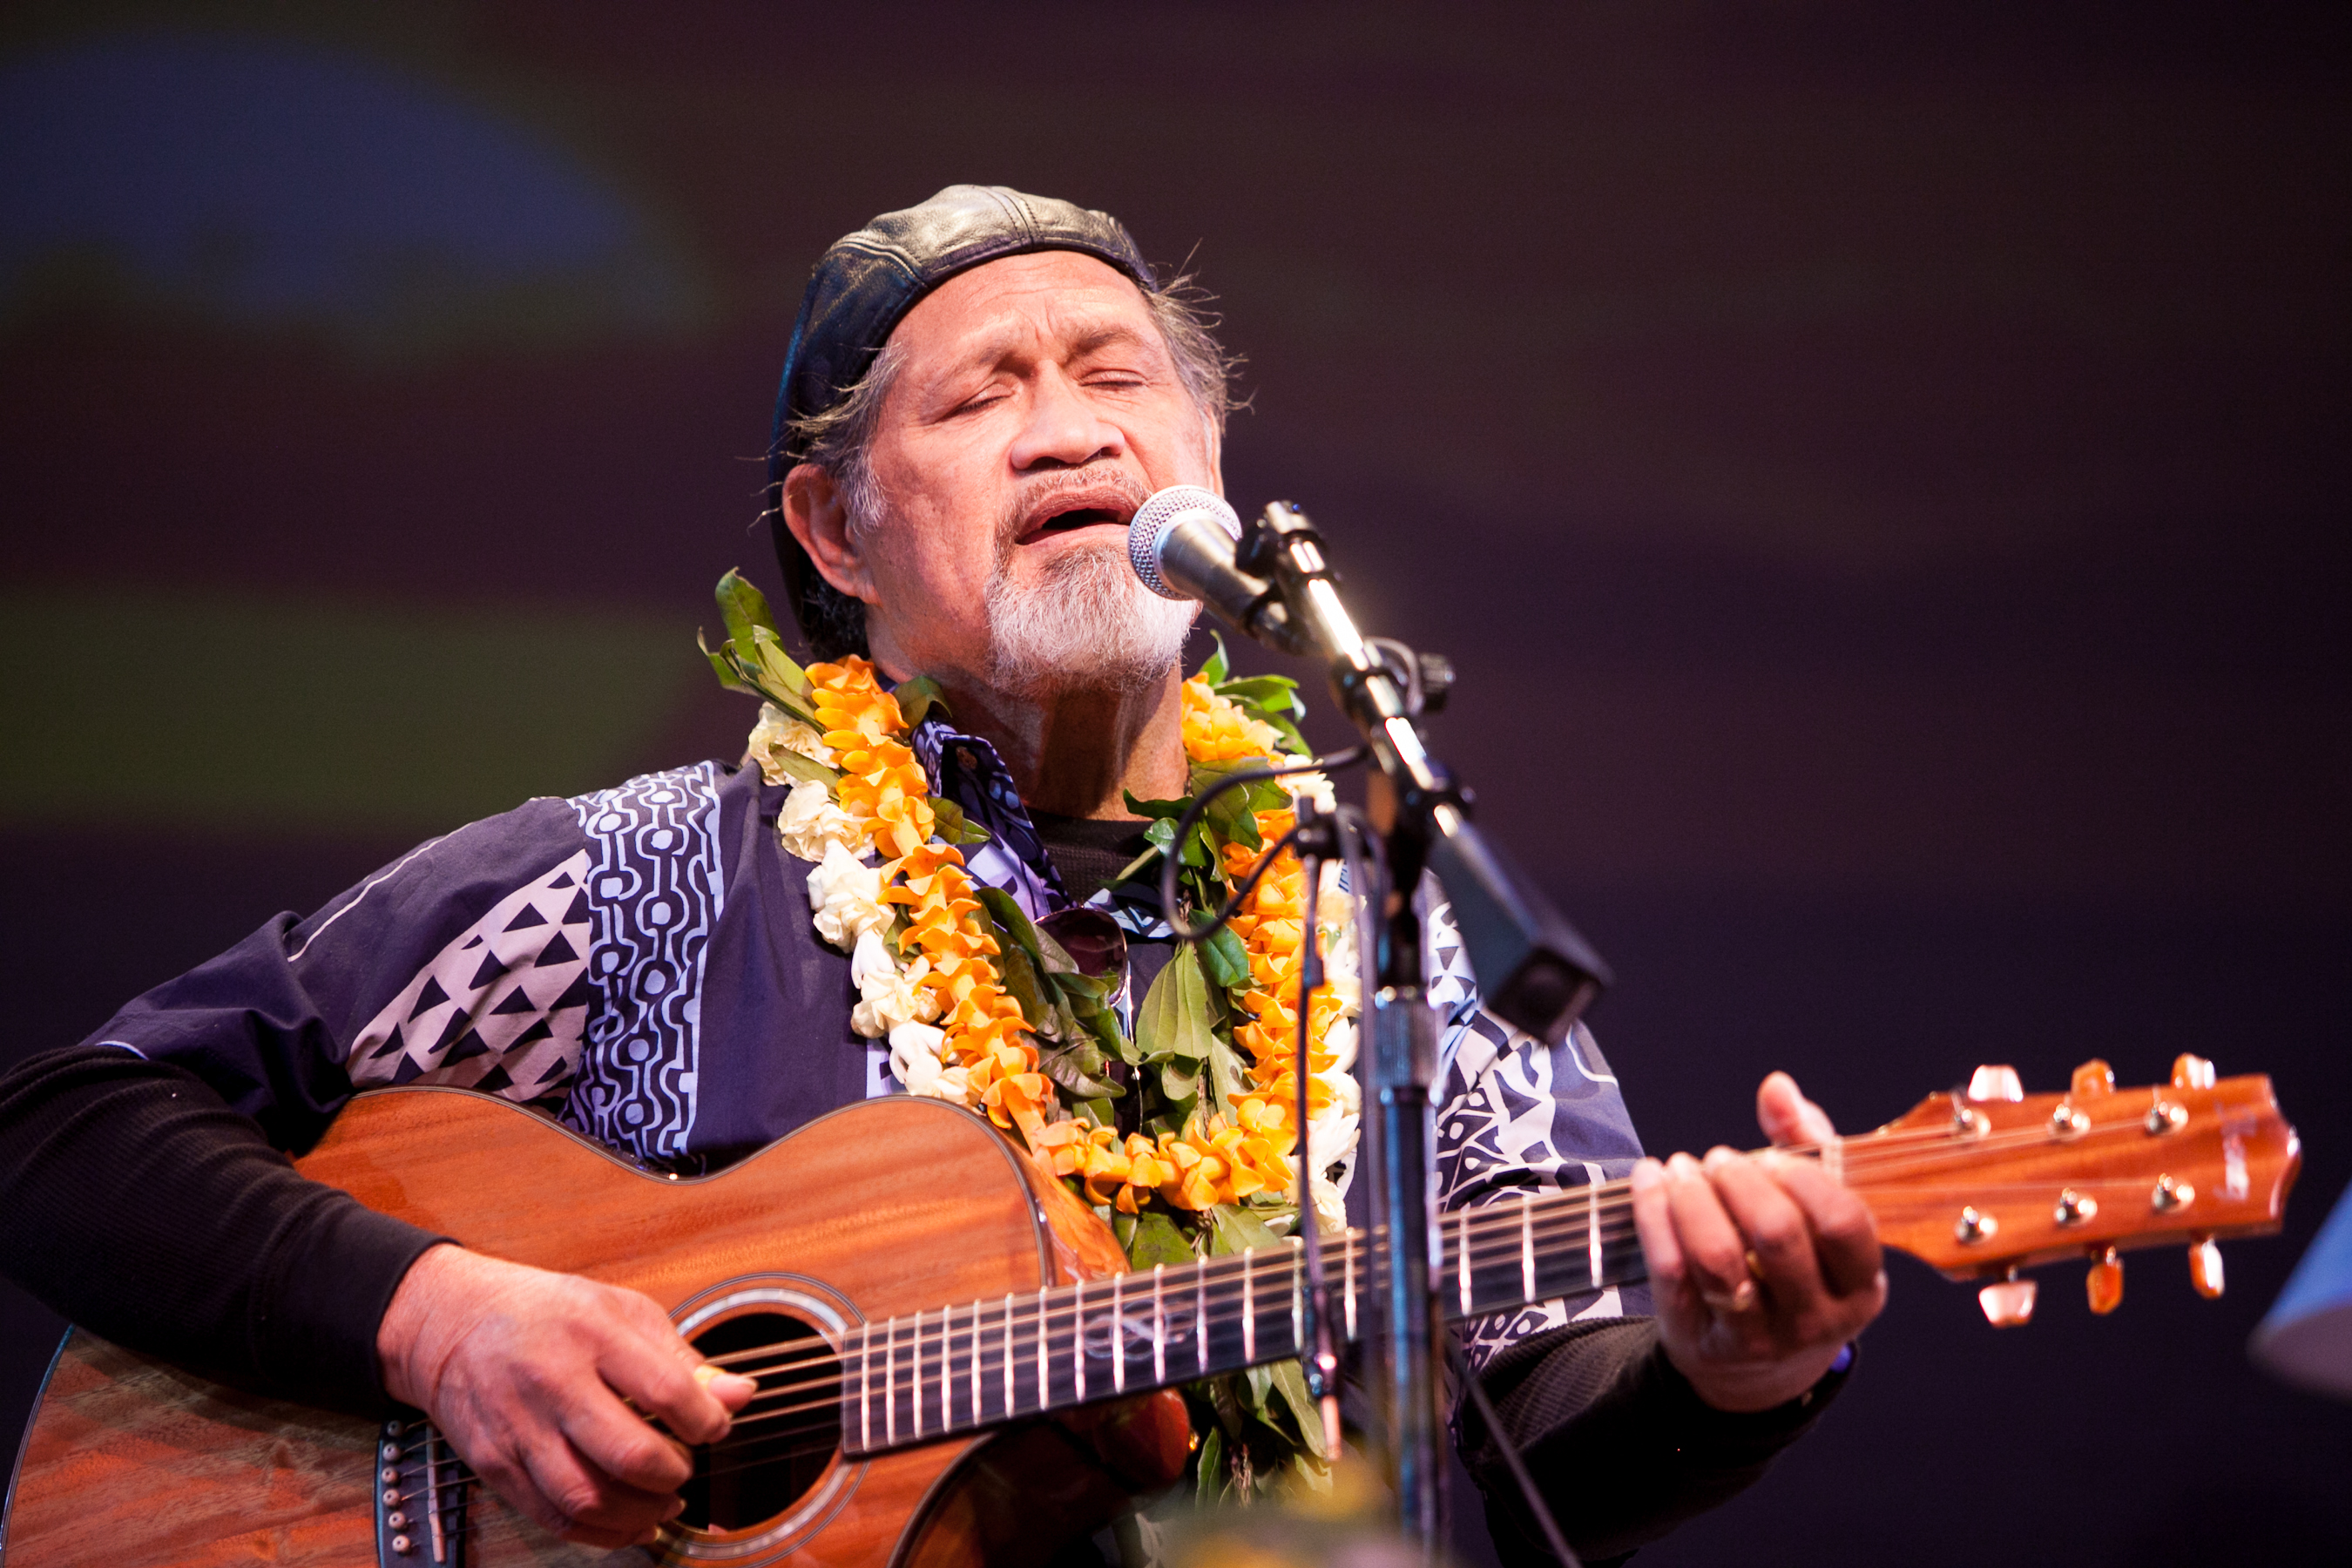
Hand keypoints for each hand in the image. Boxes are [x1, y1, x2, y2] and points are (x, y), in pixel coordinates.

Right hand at [377, 1245, 757, 1549]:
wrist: (452, 1322)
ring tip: (663, 1501)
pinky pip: (552, 1516)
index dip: (707, 1421)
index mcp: (592, 1331)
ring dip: (639, 1513)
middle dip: (673, 1473)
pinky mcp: (495, 1463)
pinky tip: (627, 1523)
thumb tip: (740, 1395)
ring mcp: (519, 1427)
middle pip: (627, 1453)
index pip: (667, 1390)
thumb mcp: (621, 1310)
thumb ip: (682, 1357)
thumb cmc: (548, 1312)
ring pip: (588, 1497)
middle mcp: (552, 1380)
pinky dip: (599, 1533)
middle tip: (684, 1468)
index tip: (715, 1427)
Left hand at [1628, 1071, 1887, 1412]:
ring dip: (1691, 1199)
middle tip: (1718, 1160)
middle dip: (1739, 1181)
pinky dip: (1653, 1215)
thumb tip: (1777, 1087)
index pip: (1844, 1224)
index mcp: (1860, 1284)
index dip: (1804, 1177)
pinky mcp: (1703, 1340)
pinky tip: (1649, 1180)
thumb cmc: (1792, 1267)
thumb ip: (1805, 1142)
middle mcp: (1816, 1319)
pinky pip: (1671, 1272)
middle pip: (1777, 1235)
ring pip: (1718, 1260)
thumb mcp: (1815, 1212)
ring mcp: (1759, 1337)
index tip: (1771, 1158)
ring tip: (1681, 1169)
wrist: (1755, 1367)